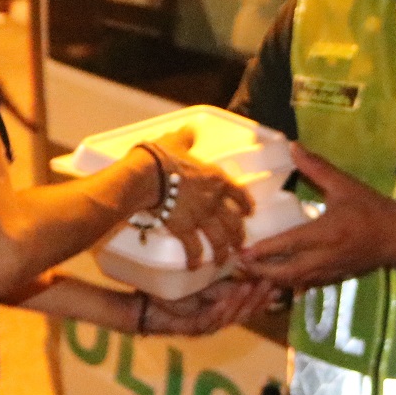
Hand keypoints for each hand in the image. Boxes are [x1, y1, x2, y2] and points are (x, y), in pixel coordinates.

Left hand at [141, 276, 282, 335]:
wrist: (147, 307)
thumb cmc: (174, 294)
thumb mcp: (204, 284)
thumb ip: (225, 282)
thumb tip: (247, 268)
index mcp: (224, 310)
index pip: (249, 306)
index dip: (264, 297)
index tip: (278, 284)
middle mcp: (218, 321)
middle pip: (245, 313)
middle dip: (259, 299)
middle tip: (272, 284)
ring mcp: (206, 326)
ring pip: (230, 317)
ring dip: (242, 303)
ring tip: (253, 287)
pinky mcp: (191, 329)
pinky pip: (209, 321)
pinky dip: (219, 311)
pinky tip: (226, 302)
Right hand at [145, 128, 255, 269]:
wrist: (146, 176)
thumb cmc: (161, 156)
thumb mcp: (176, 141)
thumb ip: (186, 137)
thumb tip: (191, 128)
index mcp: (216, 178)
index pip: (239, 193)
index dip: (246, 204)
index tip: (249, 212)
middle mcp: (213, 200)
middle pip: (233, 222)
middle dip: (238, 235)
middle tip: (240, 244)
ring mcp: (200, 217)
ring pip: (219, 239)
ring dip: (222, 252)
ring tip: (222, 260)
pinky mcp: (184, 229)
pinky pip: (194, 248)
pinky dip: (195, 259)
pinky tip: (195, 266)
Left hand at [238, 144, 395, 288]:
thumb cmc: (371, 208)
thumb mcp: (344, 185)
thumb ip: (317, 167)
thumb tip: (293, 147)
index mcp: (326, 232)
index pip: (290, 244)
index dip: (265, 250)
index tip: (243, 252)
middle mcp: (325, 256)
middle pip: (286, 272)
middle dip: (261, 272)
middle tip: (239, 266)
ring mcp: (329, 270)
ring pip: (295, 282)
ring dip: (272, 280)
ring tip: (250, 273)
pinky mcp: (334, 278)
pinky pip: (306, 284)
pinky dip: (288, 283)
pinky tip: (275, 279)